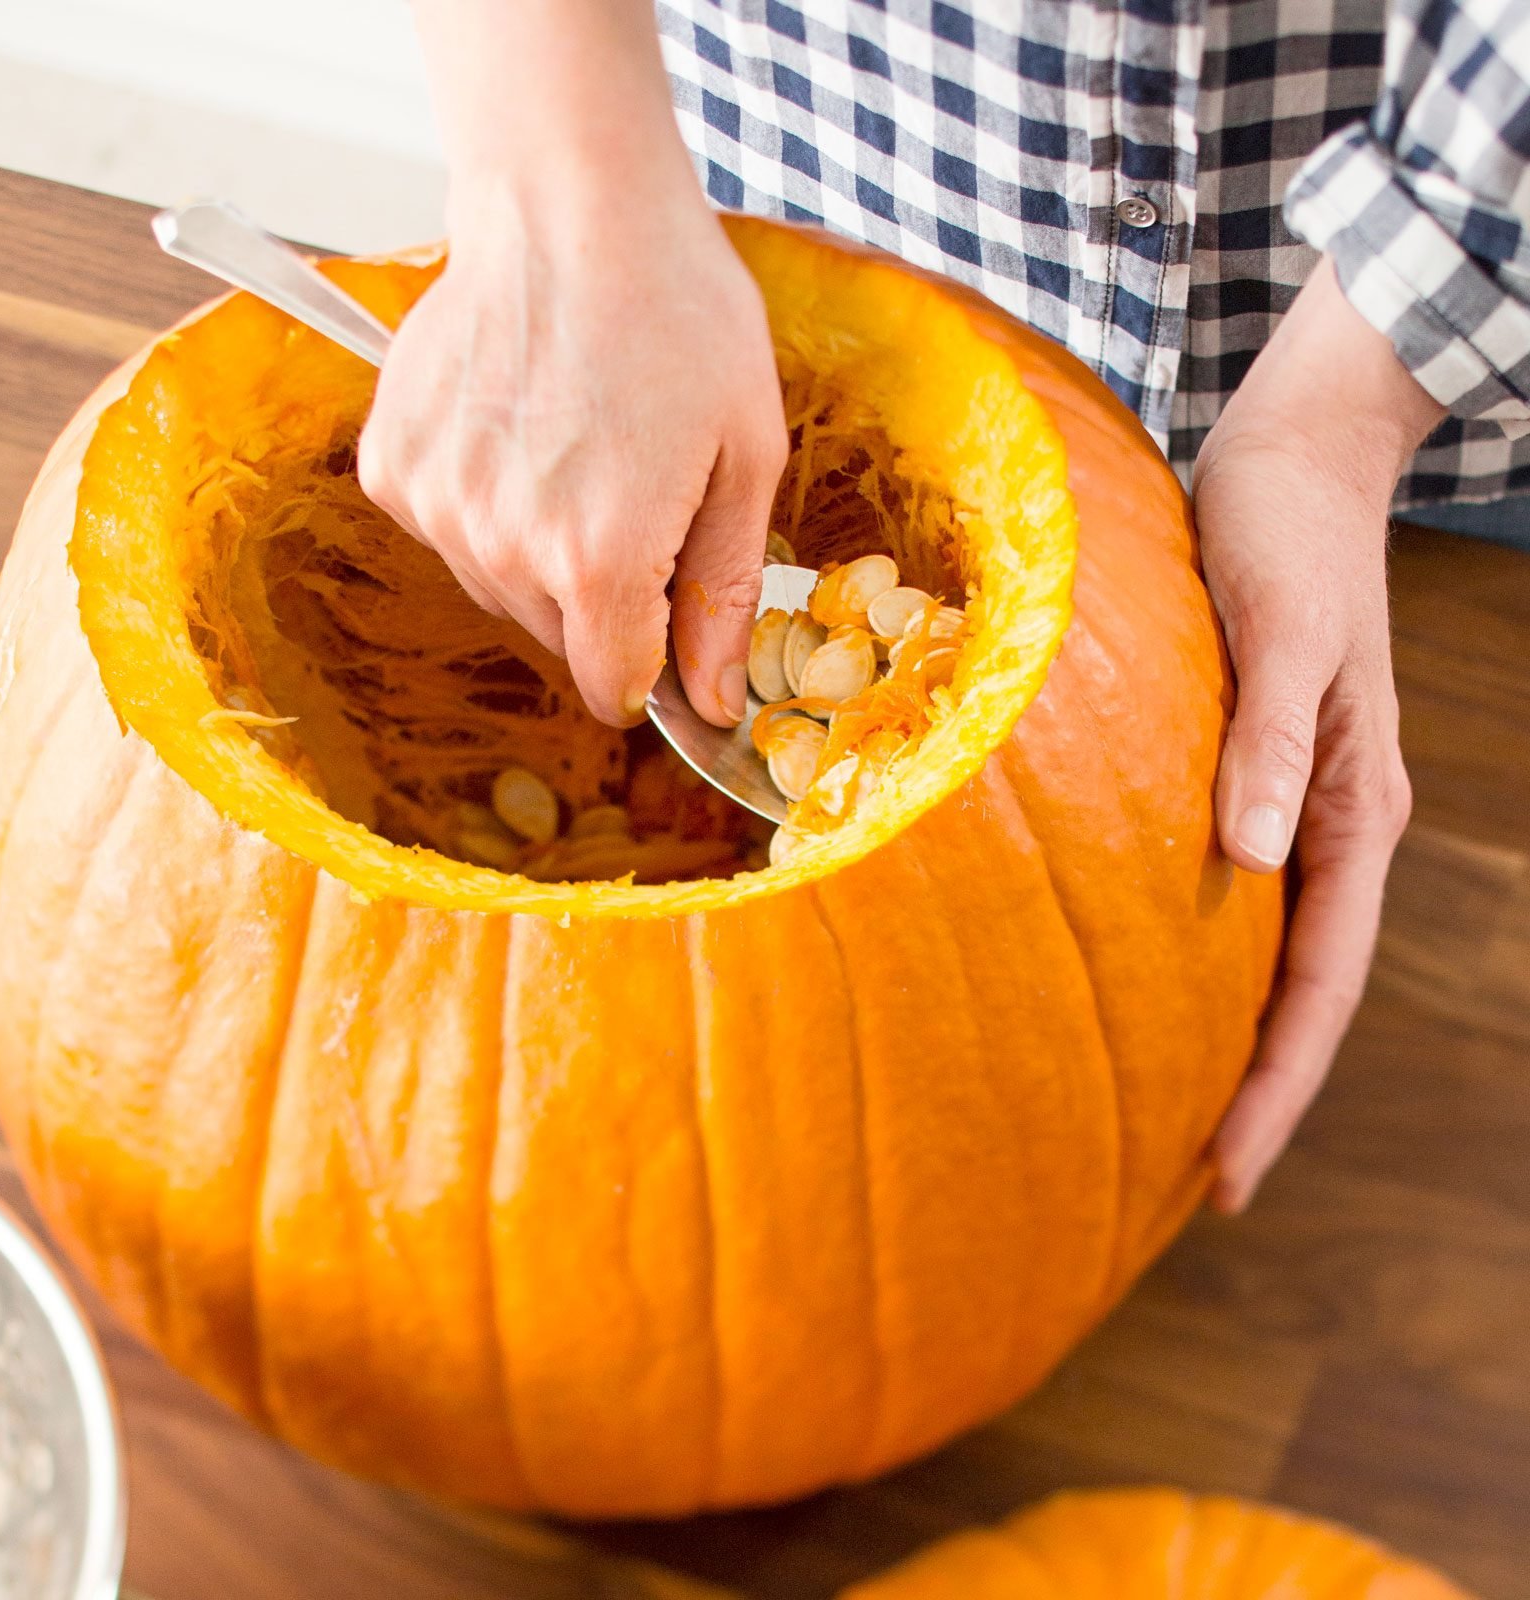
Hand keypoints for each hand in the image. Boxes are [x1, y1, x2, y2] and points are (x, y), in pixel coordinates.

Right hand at [360, 0, 787, 726]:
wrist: (569, 206)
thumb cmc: (679, 316)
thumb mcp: (746, 459)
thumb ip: (723, 599)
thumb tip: (714, 705)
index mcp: (600, 560)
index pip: (612, 688)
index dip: (648, 665)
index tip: (662, 614)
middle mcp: (504, 548)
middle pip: (560, 638)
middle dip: (604, 594)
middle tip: (634, 491)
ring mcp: (438, 506)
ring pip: (502, 589)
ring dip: (541, 550)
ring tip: (578, 448)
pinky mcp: (393, 467)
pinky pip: (451, 532)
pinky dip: (487, 503)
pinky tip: (522, 430)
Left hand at [1194, 258, 1443, 1212]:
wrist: (1287, 459)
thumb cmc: (1284, 538)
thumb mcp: (1284, 635)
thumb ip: (1273, 742)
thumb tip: (1259, 858)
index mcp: (1352, 812)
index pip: (1320, 983)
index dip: (1277, 1085)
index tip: (1228, 1175)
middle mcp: (1325, 824)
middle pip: (1296, 989)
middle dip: (1254, 1089)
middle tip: (1195, 1186)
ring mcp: (1285, 803)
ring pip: (1263, 952)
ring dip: (1224, 1036)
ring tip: (1164, 1117)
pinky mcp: (1242, 770)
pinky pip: (1225, 892)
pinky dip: (1196, 957)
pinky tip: (1144, 987)